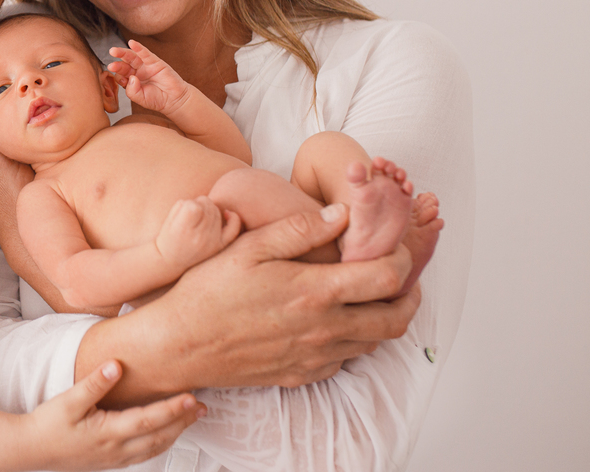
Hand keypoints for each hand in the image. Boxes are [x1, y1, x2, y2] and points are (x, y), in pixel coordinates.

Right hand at [22, 360, 201, 470]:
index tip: (192, 396)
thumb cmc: (46, 425)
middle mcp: (116, 450)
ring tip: (191, 418)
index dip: (173, 409)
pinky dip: (160, 442)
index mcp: (108, 433)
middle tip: (203, 406)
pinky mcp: (110, 461)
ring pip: (154, 447)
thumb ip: (94, 383)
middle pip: (159, 436)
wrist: (29, 450)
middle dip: (183, 421)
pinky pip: (144, 453)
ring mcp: (114, 458)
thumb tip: (116, 365)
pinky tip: (165, 433)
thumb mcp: (68, 400)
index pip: (149, 420)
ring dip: (176, 433)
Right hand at [76, 204, 421, 404]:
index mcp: (314, 291)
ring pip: (374, 343)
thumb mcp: (249, 246)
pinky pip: (344, 361)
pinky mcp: (302, 375)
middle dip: (409, 296)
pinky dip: (353, 340)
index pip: (387, 278)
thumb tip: (341, 214)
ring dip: (383, 318)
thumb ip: (299, 228)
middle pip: (395, 319)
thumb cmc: (208, 291)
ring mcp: (314, 357)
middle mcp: (323, 329)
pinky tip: (334, 320)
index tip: (395, 247)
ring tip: (370, 295)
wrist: (180, 344)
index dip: (403, 259)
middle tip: (402, 277)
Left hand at [108, 40, 189, 114]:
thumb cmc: (157, 99)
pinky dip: (138, 47)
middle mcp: (136, 72)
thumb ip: (132, 91)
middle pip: (124, 65)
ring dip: (122, 53)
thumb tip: (132, 78)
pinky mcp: (154, 61)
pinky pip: (145, 53)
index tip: (120, 80)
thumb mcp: (141, 99)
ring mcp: (145, 66)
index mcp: (131, 81)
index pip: (121, 77)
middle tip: (111, 65)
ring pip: (132, 57)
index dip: (119, 77)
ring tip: (114, 51)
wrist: (174, 99)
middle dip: (117, 65)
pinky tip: (132, 42)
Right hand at [154, 196, 241, 270]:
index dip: (188, 204)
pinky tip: (226, 213)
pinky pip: (234, 228)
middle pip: (206, 206)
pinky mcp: (219, 246)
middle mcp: (200, 238)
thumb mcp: (168, 220)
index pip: (193, 206)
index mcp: (183, 232)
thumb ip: (183, 205)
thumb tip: (204, 201)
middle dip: (198, 204)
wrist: (170, 262)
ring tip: (198, 218)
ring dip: (208, 209)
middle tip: (190, 214)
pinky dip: (233, 218)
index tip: (183, 211)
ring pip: (217, 211)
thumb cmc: (168, 237)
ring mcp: (212, 242)